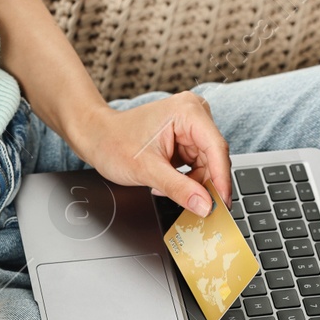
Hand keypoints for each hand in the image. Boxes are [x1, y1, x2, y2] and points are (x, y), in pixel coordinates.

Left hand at [68, 93, 232, 215]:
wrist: (97, 137)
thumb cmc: (114, 143)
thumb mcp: (147, 171)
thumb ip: (179, 189)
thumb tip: (205, 205)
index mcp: (188, 112)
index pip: (216, 148)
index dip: (221, 179)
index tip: (222, 203)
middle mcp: (194, 114)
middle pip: (213, 158)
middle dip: (205, 184)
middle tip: (197, 207)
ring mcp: (191, 127)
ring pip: (207, 164)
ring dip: (192, 183)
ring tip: (164, 186)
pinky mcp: (187, 139)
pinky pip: (198, 165)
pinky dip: (187, 179)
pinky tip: (166, 182)